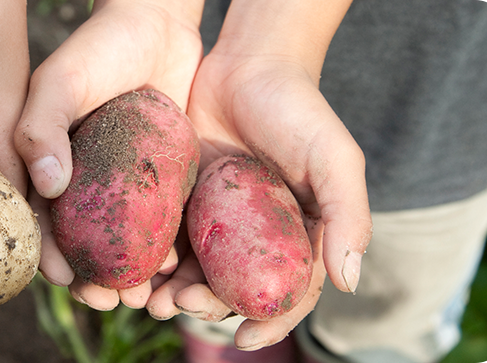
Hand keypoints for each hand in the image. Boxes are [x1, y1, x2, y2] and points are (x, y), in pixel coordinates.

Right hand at [14, 0, 205, 309]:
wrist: (159, 22)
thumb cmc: (98, 48)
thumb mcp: (60, 82)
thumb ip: (41, 128)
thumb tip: (48, 187)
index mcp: (47, 165)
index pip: (41, 222)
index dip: (49, 258)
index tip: (67, 281)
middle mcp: (83, 180)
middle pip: (84, 244)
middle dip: (96, 279)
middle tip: (114, 301)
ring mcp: (123, 183)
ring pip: (125, 243)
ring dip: (134, 275)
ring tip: (150, 296)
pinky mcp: (161, 178)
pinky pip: (162, 223)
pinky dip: (168, 250)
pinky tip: (179, 267)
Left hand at [146, 44, 371, 348]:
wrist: (246, 63)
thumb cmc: (299, 109)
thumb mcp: (334, 158)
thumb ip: (347, 217)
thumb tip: (349, 283)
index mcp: (298, 237)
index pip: (287, 292)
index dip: (269, 320)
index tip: (245, 339)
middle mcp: (256, 237)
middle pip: (232, 288)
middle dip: (207, 307)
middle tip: (181, 304)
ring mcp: (217, 222)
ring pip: (194, 271)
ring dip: (173, 293)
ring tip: (151, 300)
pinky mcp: (183, 202)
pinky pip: (167, 239)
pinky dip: (153, 259)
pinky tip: (136, 266)